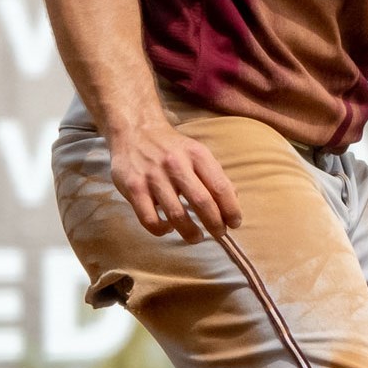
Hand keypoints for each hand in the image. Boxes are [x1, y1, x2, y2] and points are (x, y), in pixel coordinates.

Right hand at [108, 121, 241, 242]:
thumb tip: (233, 201)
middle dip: (215, 224)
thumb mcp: (196, 152)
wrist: (135, 130)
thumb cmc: (171, 147)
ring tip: (196, 237)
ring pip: (177, 215)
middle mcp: (175, 164)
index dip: (231, 209)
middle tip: (219, 233)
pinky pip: (150, 219)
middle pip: (202, 202)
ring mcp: (153, 177)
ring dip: (190, 232)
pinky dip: (161, 230)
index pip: (220, 186)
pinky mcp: (133, 188)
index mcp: (196, 154)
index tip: (234, 223)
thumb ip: (214, 174)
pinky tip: (168, 228)